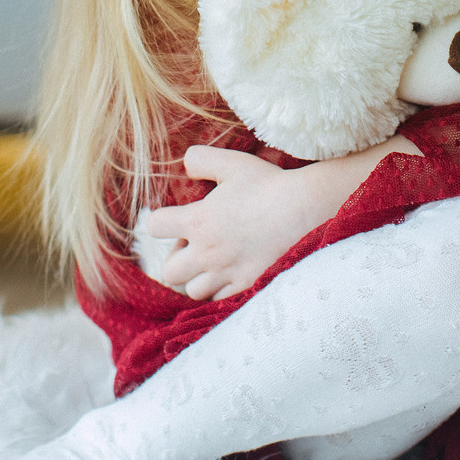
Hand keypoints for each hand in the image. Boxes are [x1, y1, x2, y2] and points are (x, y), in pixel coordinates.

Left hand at [142, 138, 417, 300]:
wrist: (305, 209)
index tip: (175, 218)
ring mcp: (226, 272)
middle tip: (196, 245)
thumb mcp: (233, 163)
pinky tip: (232, 270)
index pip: (154, 227)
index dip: (161, 221)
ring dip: (198, 277)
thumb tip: (185, 164)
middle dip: (177, 258)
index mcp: (198, 220)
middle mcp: (206, 252)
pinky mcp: (247, 285)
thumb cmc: (268, 184)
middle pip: (168, 271)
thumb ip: (201, 160)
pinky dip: (220, 289)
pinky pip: (220, 299)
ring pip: (193, 290)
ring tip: (214, 261)